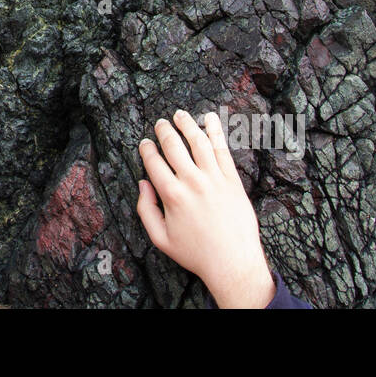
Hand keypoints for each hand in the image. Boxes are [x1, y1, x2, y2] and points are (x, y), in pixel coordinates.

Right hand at [136, 110, 276, 307]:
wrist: (233, 262)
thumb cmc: (196, 253)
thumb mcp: (160, 239)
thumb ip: (146, 210)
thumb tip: (143, 185)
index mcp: (171, 196)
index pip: (154, 162)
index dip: (146, 149)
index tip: (144, 143)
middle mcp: (192, 182)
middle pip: (173, 146)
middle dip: (163, 131)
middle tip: (160, 123)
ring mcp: (214, 179)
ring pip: (198, 141)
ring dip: (187, 124)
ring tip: (180, 114)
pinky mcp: (232, 180)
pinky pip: (222, 149)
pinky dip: (215, 131)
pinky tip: (209, 118)